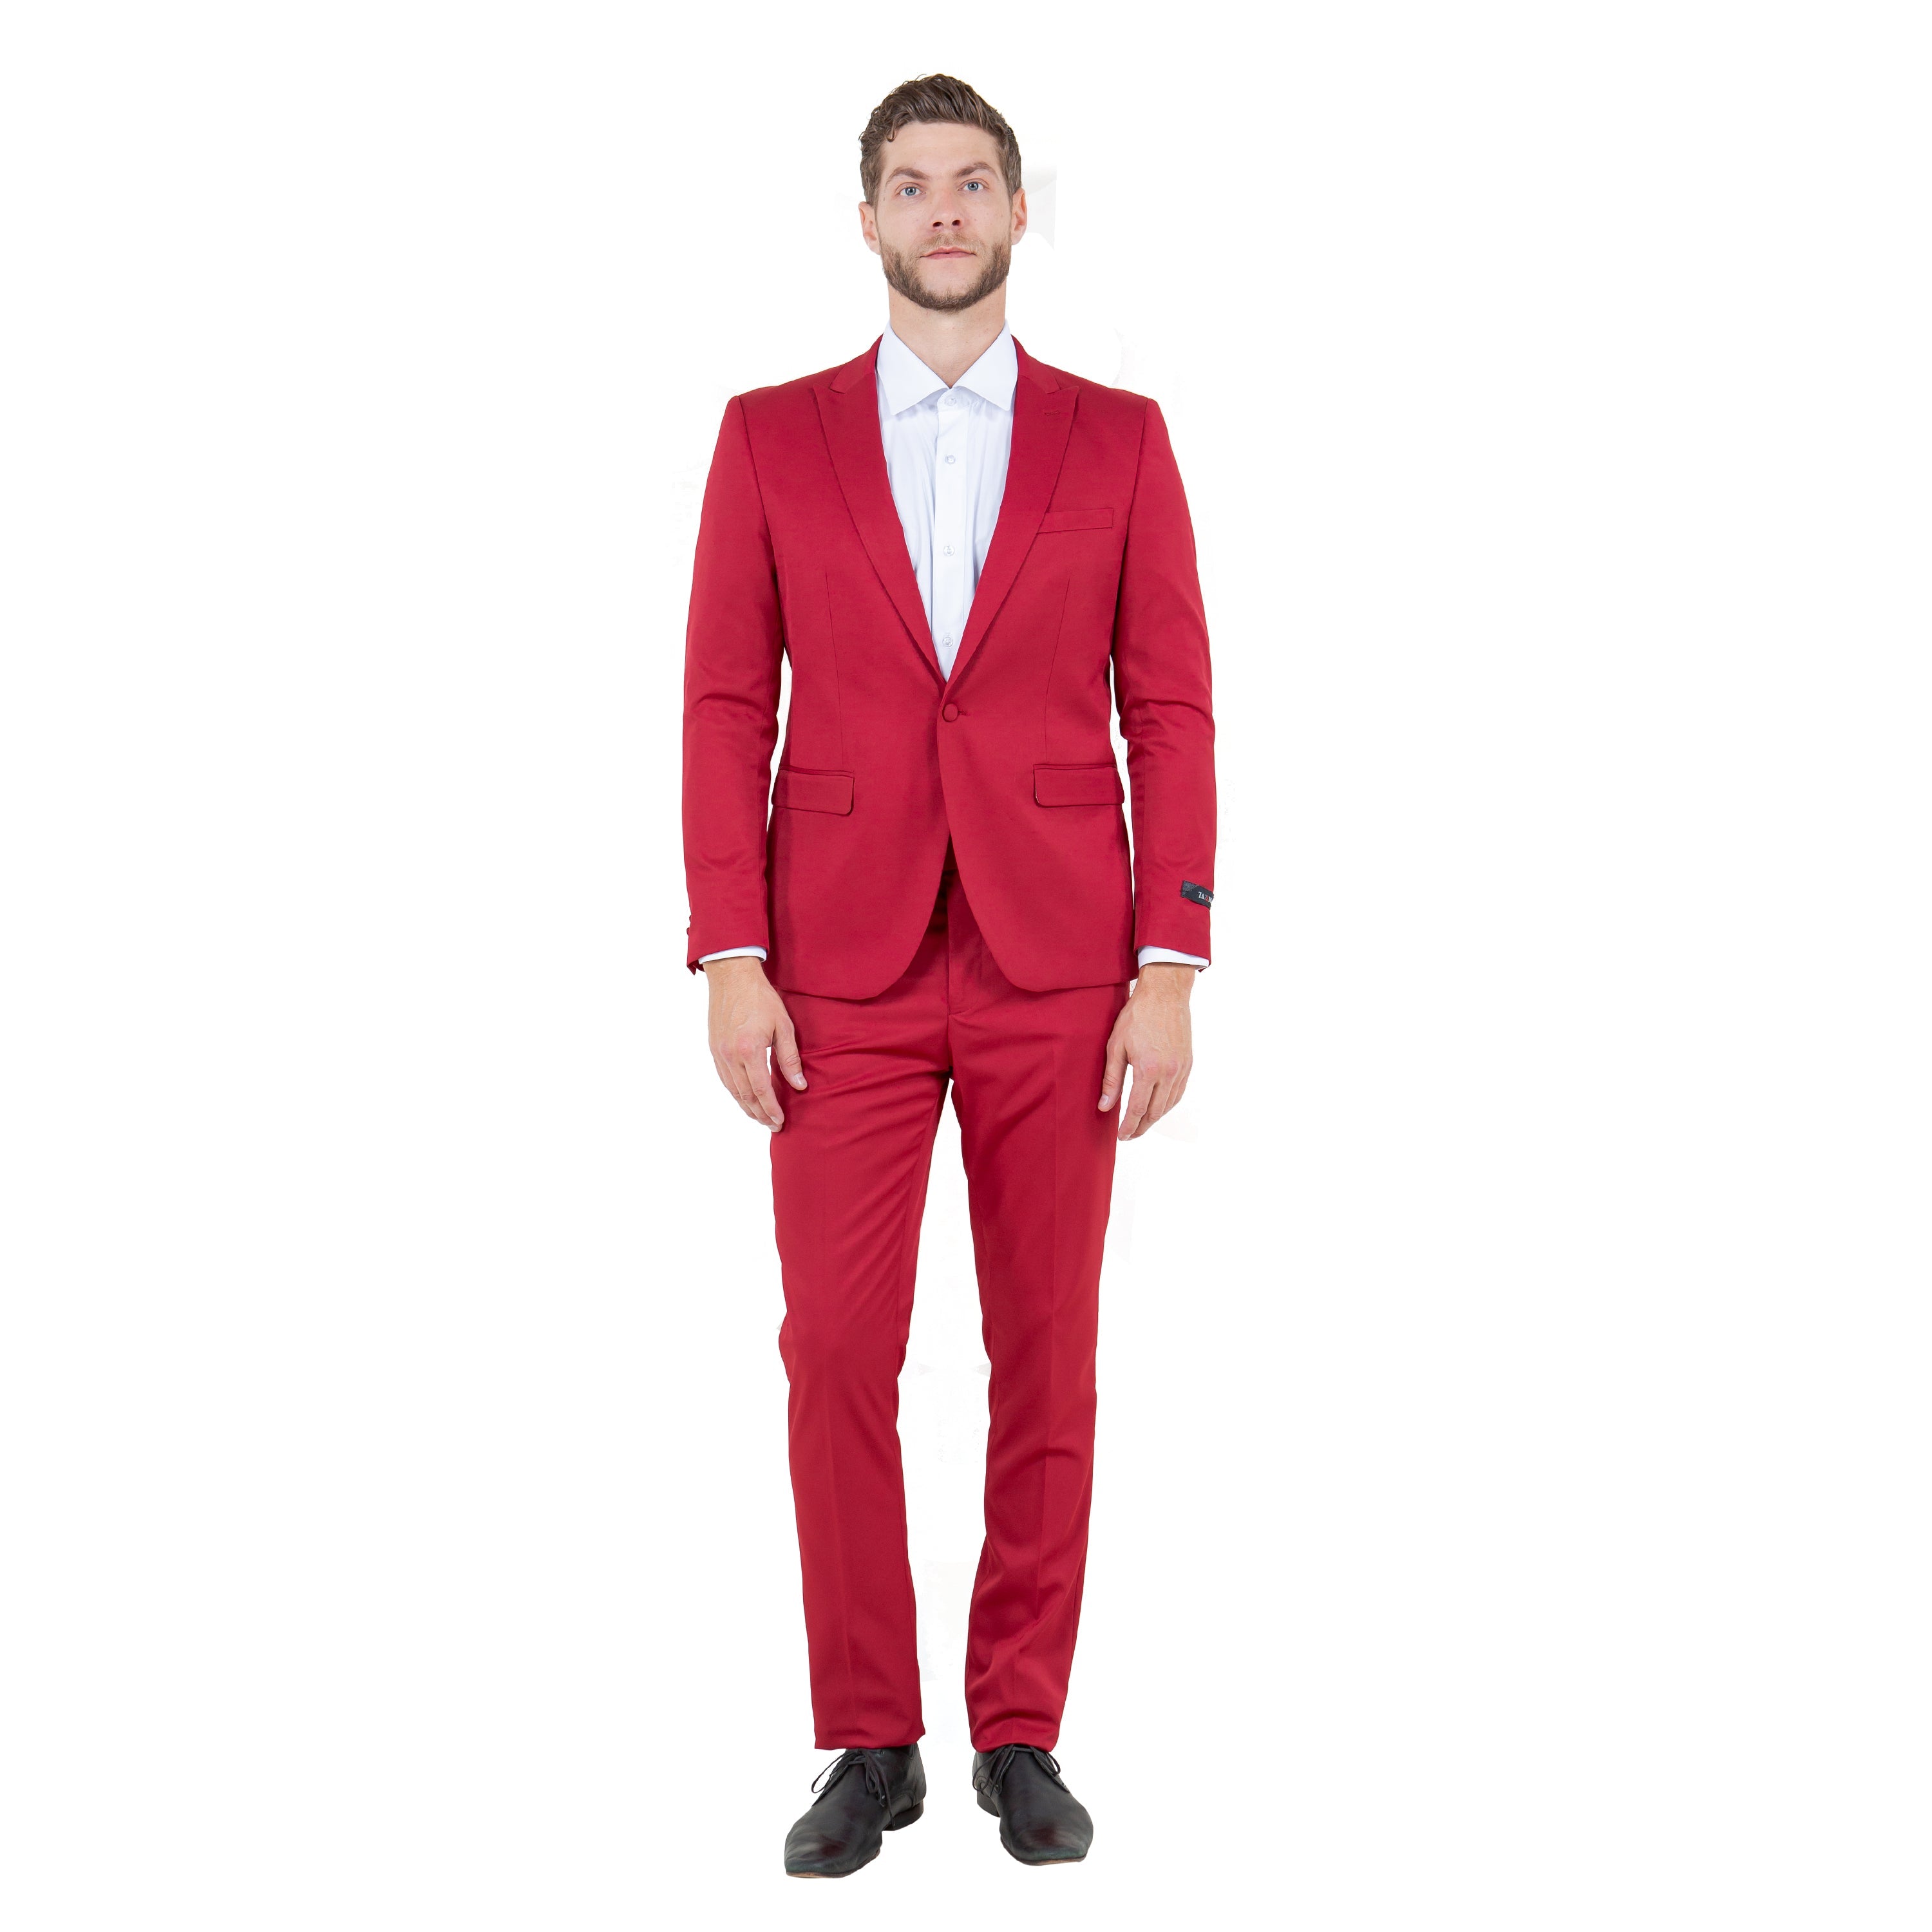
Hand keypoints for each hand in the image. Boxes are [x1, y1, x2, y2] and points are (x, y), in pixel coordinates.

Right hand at [704, 956, 804, 1128]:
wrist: (732, 976)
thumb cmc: (761, 998)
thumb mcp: (784, 1026)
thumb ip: (790, 1058)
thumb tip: (799, 1085)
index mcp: (749, 1050)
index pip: (761, 1090)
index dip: (772, 1109)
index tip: (780, 1121)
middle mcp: (730, 1056)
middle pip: (745, 1096)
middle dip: (760, 1114)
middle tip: (773, 1125)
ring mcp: (719, 1054)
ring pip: (733, 1091)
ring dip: (747, 1108)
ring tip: (761, 1118)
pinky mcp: (714, 1049)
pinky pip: (724, 1080)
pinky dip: (736, 1094)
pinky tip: (745, 1099)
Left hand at [1099, 963, 1194, 1140]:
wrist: (1165, 994)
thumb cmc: (1137, 1016)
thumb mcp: (1116, 1046)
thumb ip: (1111, 1080)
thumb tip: (1105, 1106)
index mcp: (1148, 1070)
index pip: (1138, 1109)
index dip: (1129, 1126)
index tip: (1121, 1136)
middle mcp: (1168, 1073)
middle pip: (1155, 1112)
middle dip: (1141, 1127)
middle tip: (1129, 1135)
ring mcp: (1181, 1069)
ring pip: (1169, 1105)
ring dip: (1155, 1118)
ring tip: (1141, 1124)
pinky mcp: (1188, 1063)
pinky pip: (1178, 1092)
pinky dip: (1167, 1104)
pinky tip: (1158, 1106)